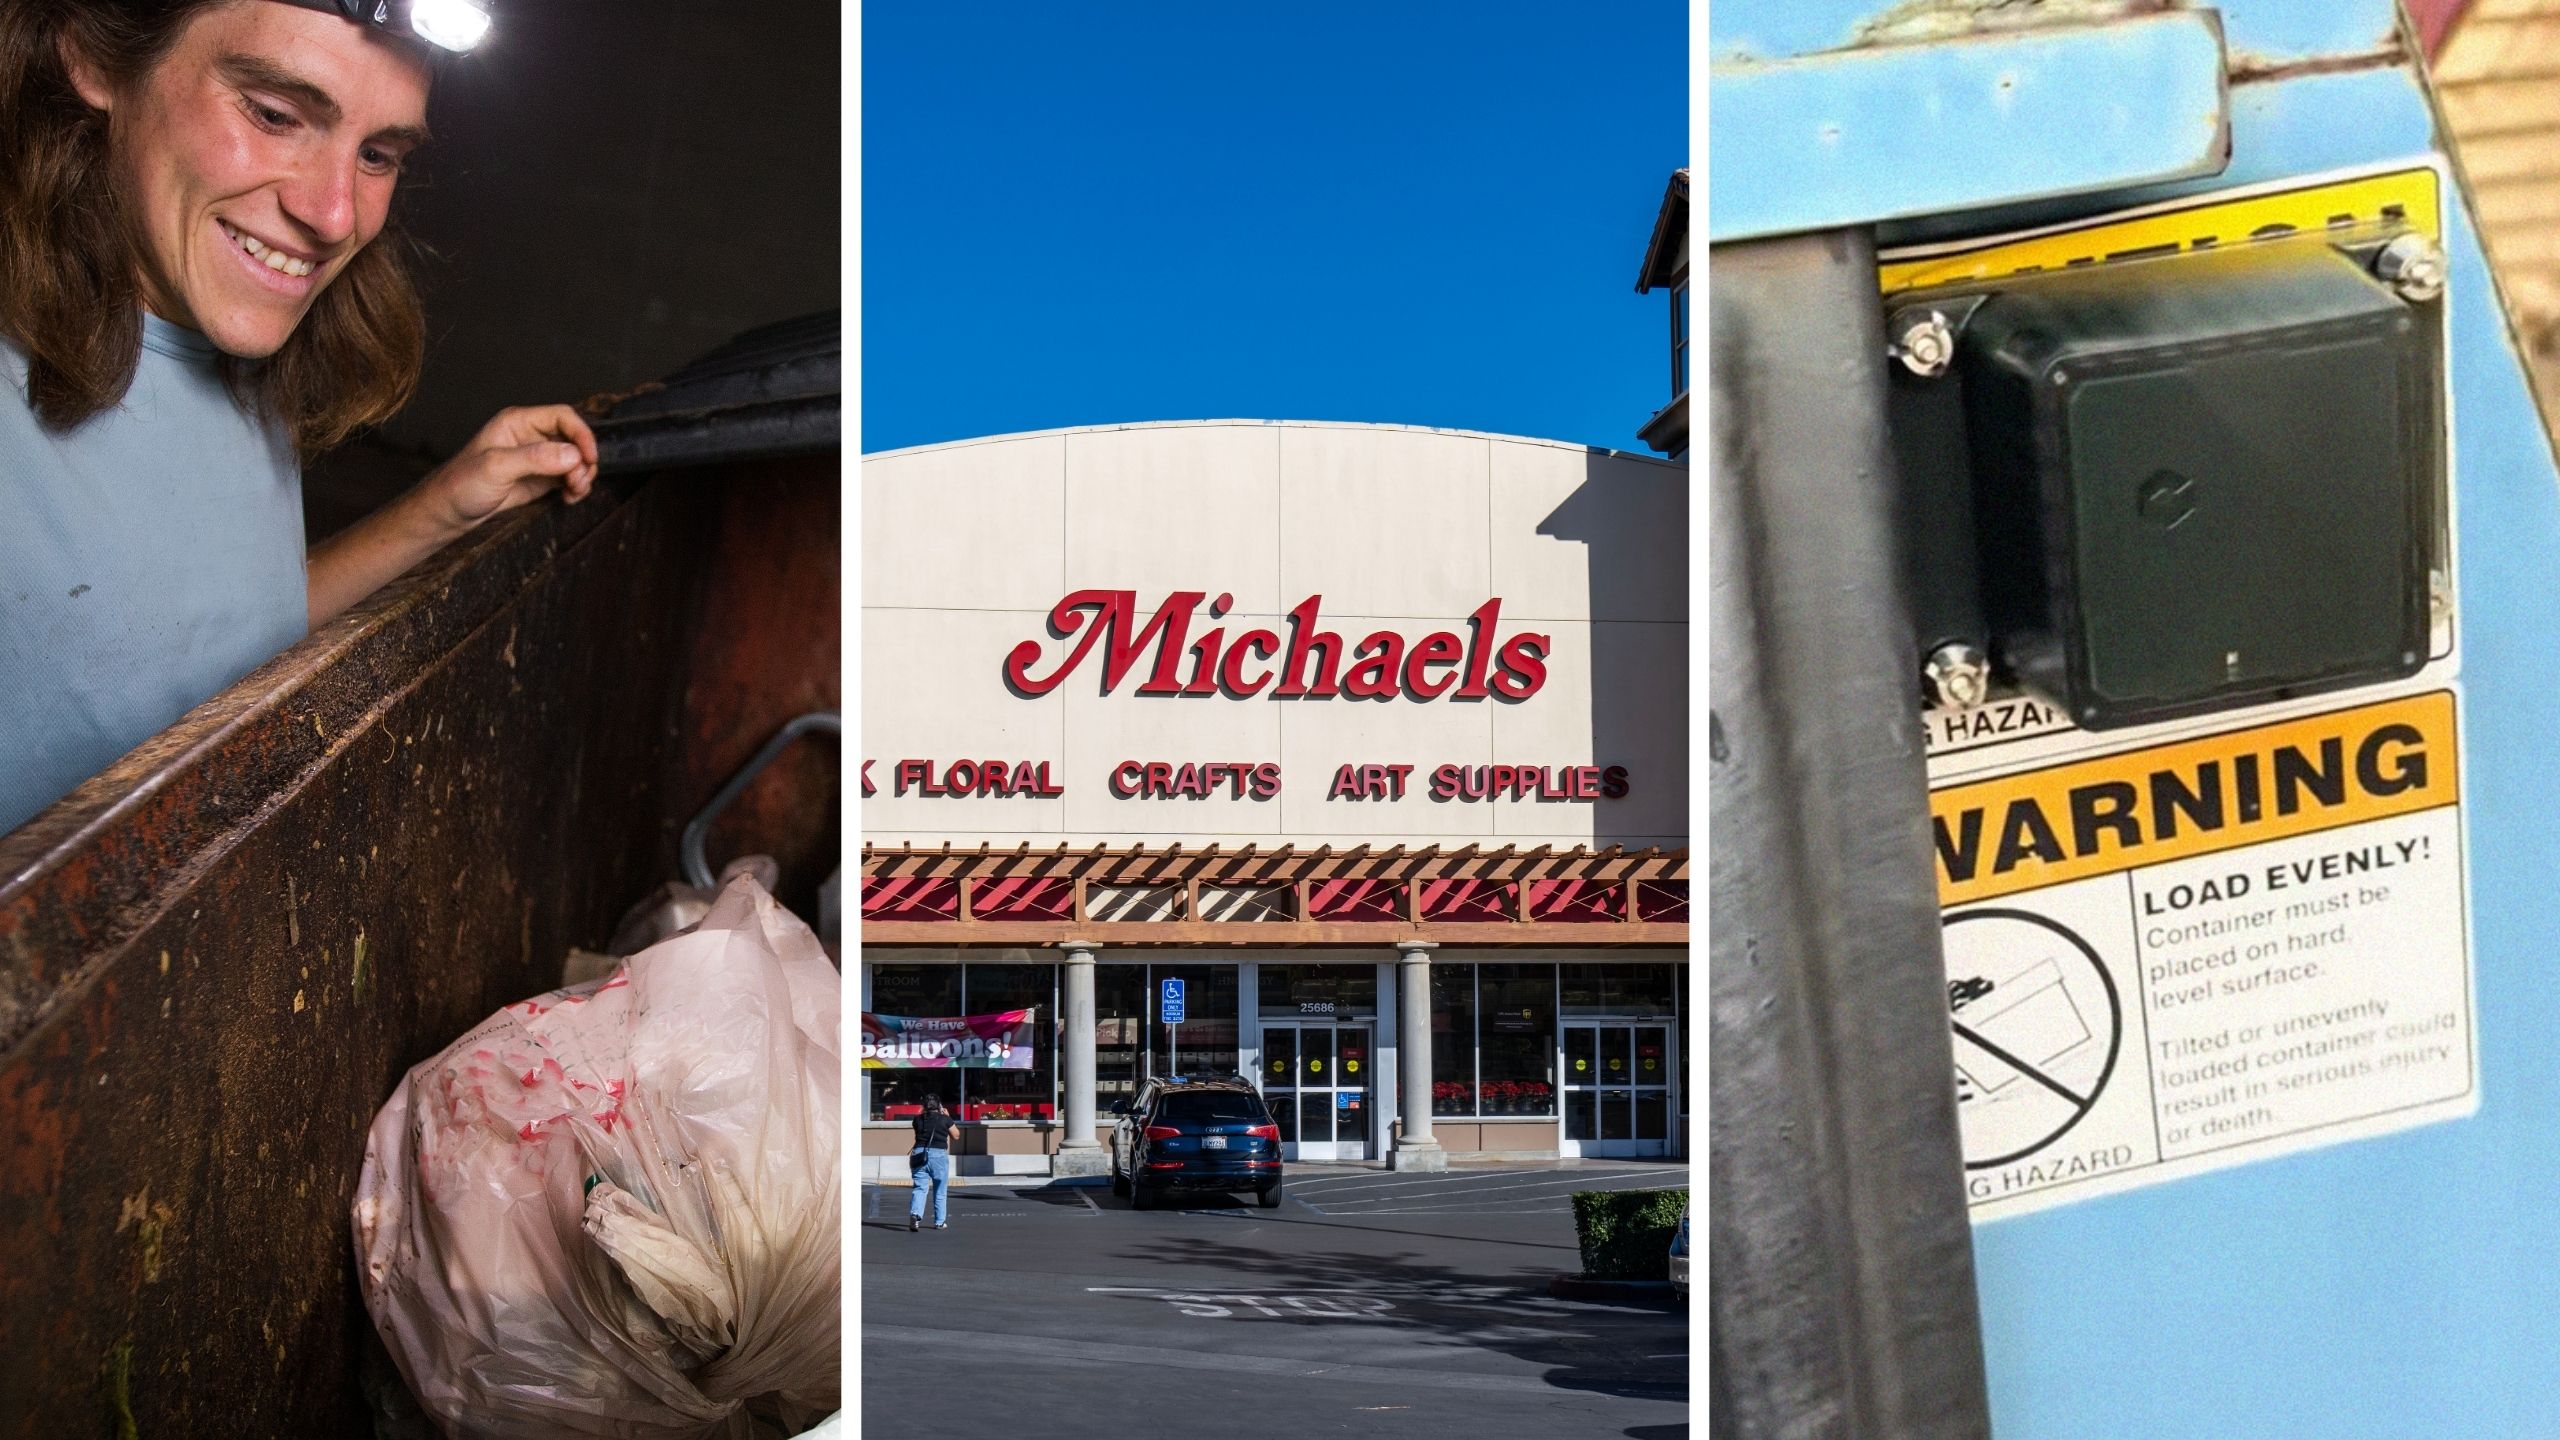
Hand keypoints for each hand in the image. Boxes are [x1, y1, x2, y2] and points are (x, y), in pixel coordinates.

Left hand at [413, 404, 599, 537]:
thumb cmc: (461, 485)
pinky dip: (576, 487)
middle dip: (583, 461)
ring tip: (573, 493)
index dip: (581, 434)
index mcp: (518, 422)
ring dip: (582, 476)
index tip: (589, 458)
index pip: (562, 417)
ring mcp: (537, 459)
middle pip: (574, 439)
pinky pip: (569, 477)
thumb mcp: (496, 467)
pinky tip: (569, 498)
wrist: (448, 513)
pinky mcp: (540, 478)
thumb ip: (535, 458)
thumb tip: (573, 454)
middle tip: (578, 482)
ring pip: (575, 460)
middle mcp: (530, 437)